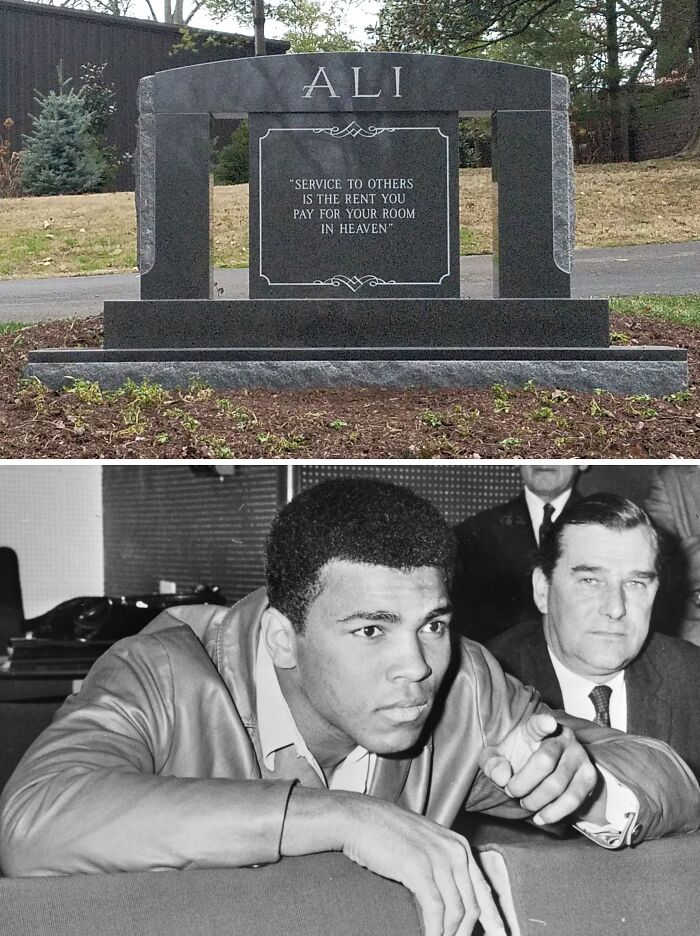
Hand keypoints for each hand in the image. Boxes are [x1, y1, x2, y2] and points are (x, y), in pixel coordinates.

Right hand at [338, 794, 504, 935]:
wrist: (359, 819)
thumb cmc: (388, 833)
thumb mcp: (426, 843)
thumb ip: (445, 864)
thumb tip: (457, 897)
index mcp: (459, 845)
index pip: (483, 891)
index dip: (491, 918)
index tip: (496, 934)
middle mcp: (455, 850)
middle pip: (472, 905)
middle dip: (465, 932)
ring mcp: (437, 858)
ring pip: (456, 911)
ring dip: (449, 935)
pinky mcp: (418, 868)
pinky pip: (435, 910)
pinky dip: (435, 931)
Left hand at [479, 711, 599, 825]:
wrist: (545, 771)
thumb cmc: (518, 758)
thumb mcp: (497, 757)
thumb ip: (492, 762)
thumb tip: (501, 776)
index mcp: (536, 728)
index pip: (539, 723)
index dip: (544, 723)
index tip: (548, 723)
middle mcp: (562, 738)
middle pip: (544, 762)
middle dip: (523, 784)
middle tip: (511, 792)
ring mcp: (579, 756)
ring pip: (558, 784)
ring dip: (537, 800)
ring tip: (525, 804)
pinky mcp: (589, 776)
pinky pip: (573, 799)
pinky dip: (554, 813)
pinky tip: (541, 817)